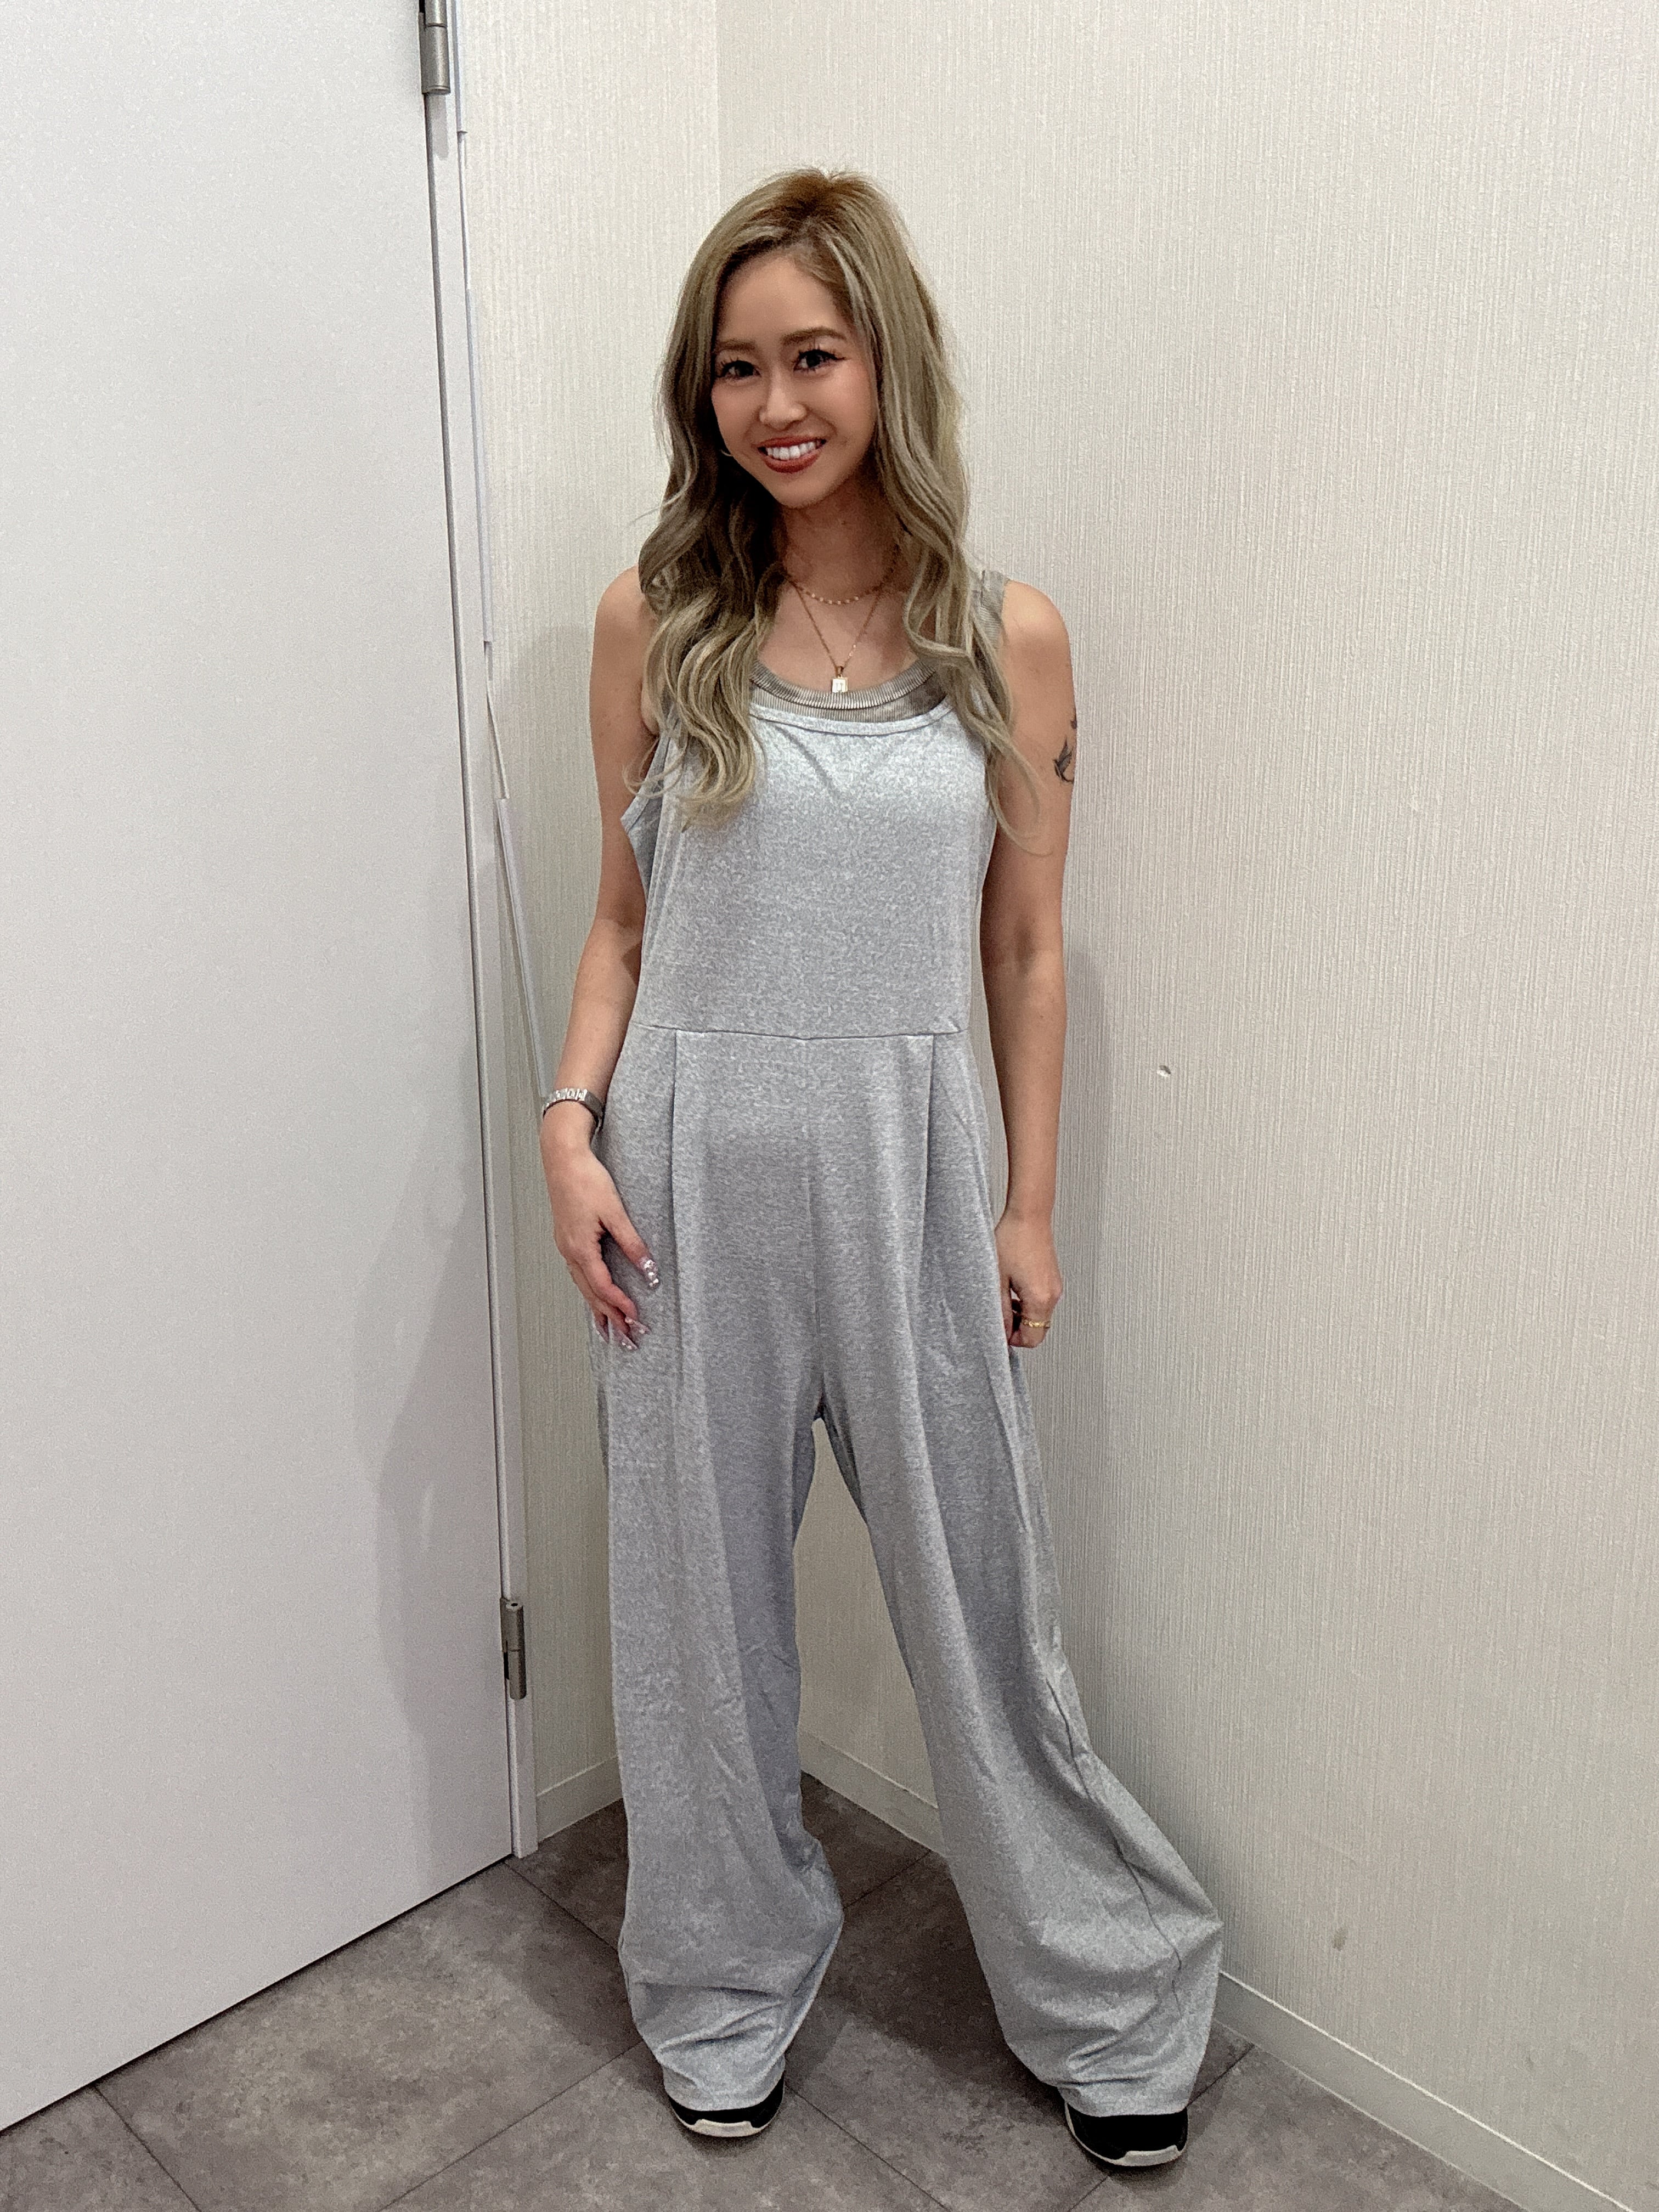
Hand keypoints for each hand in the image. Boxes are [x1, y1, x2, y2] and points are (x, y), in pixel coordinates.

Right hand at [540, 1109, 655, 1348]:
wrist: (562, 1158)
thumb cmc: (585, 1179)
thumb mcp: (614, 1211)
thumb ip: (631, 1242)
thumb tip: (647, 1267)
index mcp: (580, 1247)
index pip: (602, 1285)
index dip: (619, 1304)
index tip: (635, 1318)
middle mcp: (569, 1251)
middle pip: (590, 1292)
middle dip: (608, 1316)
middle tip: (624, 1338)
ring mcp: (565, 1246)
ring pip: (582, 1285)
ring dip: (597, 1307)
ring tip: (609, 1328)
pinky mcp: (567, 1238)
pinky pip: (578, 1273)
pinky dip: (588, 1290)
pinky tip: (594, 1295)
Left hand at [996, 1208, 1061, 1348]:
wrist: (1029, 1216)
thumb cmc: (1012, 1240)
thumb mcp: (997, 1280)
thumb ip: (999, 1310)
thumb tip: (999, 1330)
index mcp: (1040, 1299)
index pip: (1032, 1338)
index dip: (1012, 1339)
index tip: (999, 1329)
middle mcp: (1052, 1295)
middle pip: (1038, 1329)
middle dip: (1018, 1328)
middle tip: (1000, 1314)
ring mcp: (1055, 1287)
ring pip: (1040, 1316)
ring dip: (1022, 1315)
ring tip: (1006, 1299)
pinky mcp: (1053, 1279)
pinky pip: (1042, 1302)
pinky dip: (1029, 1304)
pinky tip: (1015, 1289)